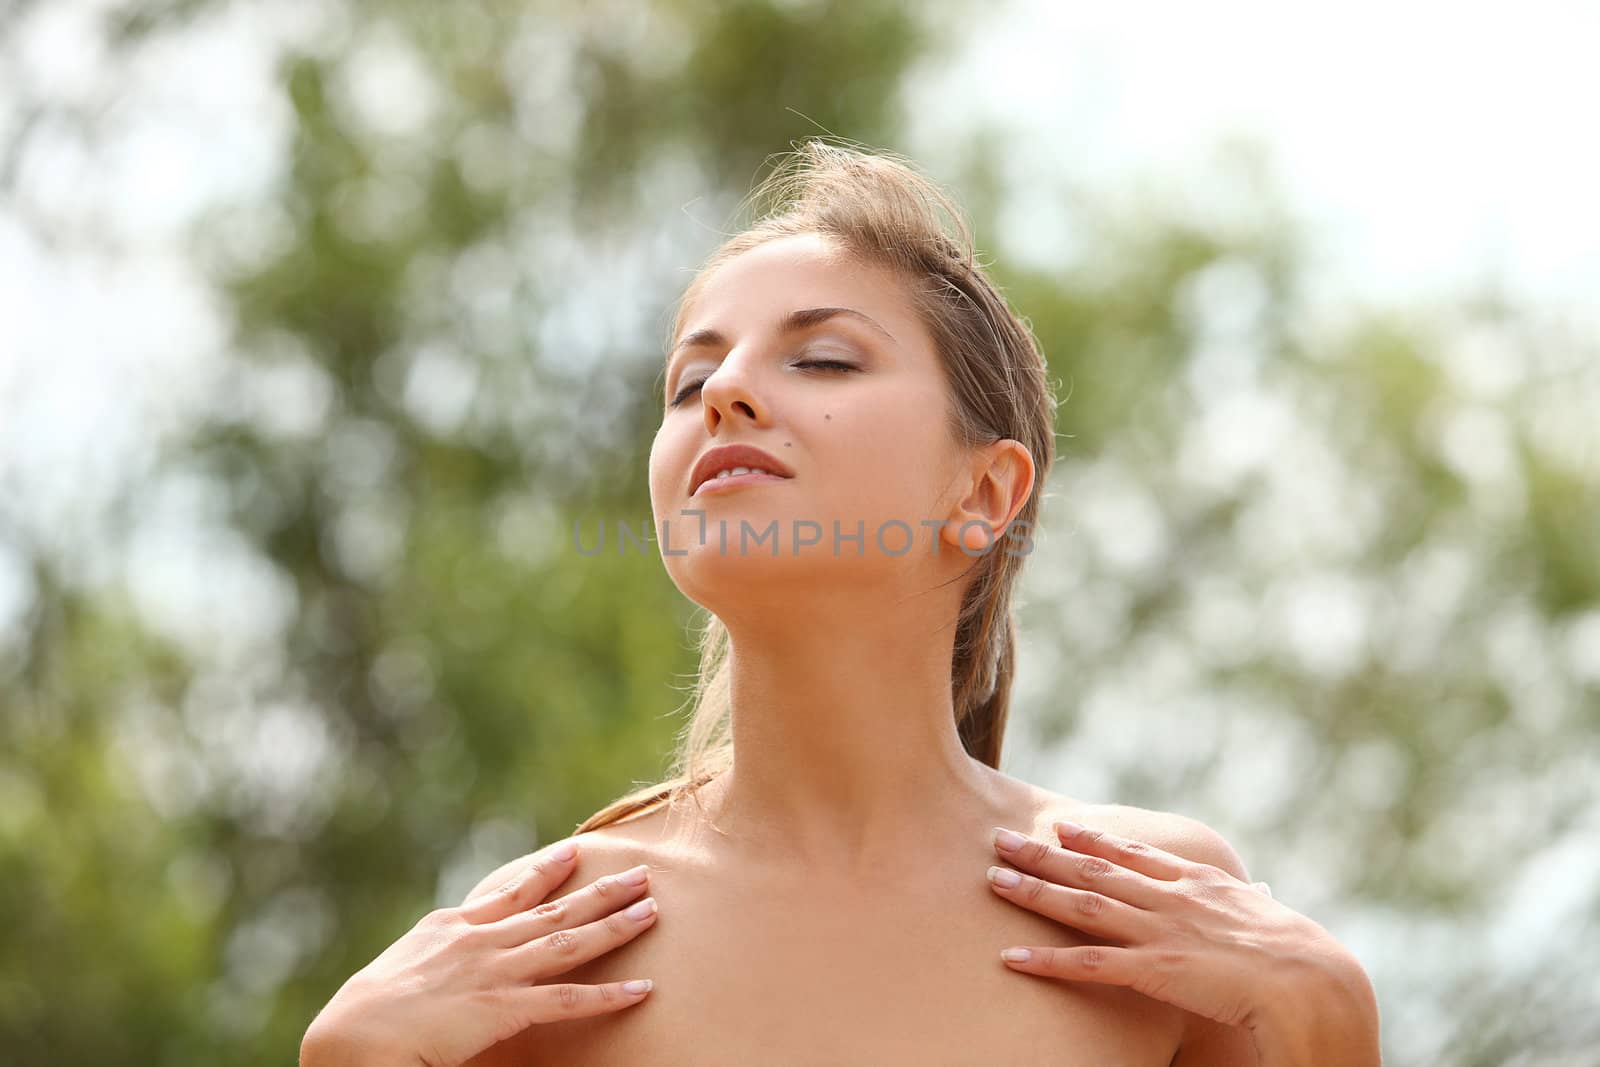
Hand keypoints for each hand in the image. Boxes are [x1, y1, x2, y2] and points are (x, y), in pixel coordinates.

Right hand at [302, 839, 659, 1066]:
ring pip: (569, 942)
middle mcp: (481, 940)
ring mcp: (495, 970)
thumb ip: (435, 955)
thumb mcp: (404, 966)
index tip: (572, 851)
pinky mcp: (503, 1007)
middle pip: (553, 909)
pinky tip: (640, 990)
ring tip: (651, 910)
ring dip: (613, 925)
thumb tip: (446, 958)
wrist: (351, 1035)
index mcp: (453, 928)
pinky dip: (607, 996)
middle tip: (638, 871)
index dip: (545, 872)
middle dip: (599, 890)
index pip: (510, 894)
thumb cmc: (365, 1014)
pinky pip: (567, 1000)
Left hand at [985, 821, 1355, 1031]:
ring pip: (1081, 905)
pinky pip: (1089, 964)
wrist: (1314, 980)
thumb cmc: (1302, 958)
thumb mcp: (1267, 920)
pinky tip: (1013, 958)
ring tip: (994, 881)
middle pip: (1093, 870)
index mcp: (1199, 883)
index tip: (1064, 824)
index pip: (1135, 854)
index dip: (1094, 839)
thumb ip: (1247, 906)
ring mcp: (1160, 931)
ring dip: (1034, 892)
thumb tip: (1259, 896)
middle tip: (1002, 837)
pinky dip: (1047, 961)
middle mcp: (1171, 897)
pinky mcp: (1155, 968)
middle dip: (1044, 853)